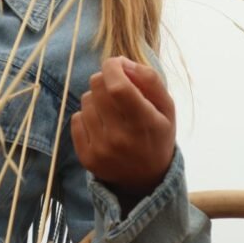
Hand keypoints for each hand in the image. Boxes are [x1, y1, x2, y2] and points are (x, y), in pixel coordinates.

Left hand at [71, 56, 175, 197]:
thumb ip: (150, 80)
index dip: (113, 67)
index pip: (118, 86)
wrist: (146, 180)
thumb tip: (122, 63)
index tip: (116, 64)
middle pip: (98, 87)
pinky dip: (87, 116)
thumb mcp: (167, 107)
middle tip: (116, 88)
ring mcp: (101, 149)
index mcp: (144, 123)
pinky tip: (101, 125)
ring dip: (97, 99)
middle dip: (105, 79)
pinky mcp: (86, 157)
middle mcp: (120, 138)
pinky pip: (76, 118)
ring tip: (111, 111)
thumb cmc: (157, 135)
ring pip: (86, 100)